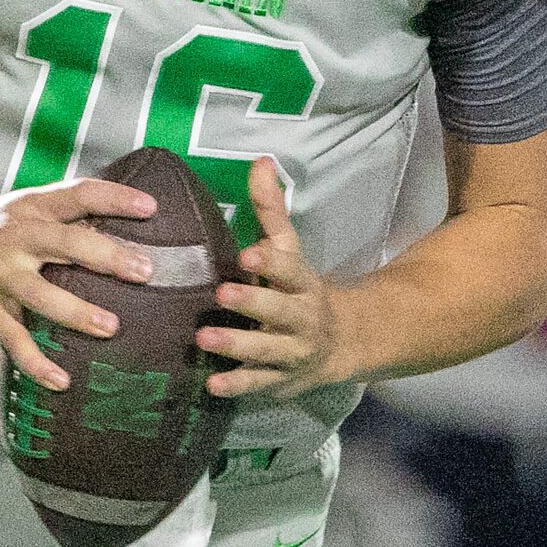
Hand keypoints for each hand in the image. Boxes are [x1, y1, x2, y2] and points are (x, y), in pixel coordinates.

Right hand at [0, 177, 158, 390]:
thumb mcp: (24, 211)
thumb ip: (65, 221)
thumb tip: (123, 234)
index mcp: (34, 208)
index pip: (79, 194)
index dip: (115, 198)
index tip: (151, 207)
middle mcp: (17, 237)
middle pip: (67, 243)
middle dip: (108, 257)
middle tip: (144, 272)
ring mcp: (0, 275)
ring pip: (41, 295)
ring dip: (76, 311)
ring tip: (110, 327)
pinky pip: (15, 339)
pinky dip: (37, 362)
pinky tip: (61, 379)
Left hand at [200, 155, 342, 398]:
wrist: (341, 342)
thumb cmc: (298, 289)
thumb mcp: (289, 249)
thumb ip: (270, 210)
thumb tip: (260, 161)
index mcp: (302, 282)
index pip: (290, 269)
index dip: (271, 262)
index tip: (249, 253)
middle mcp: (301, 317)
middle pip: (279, 310)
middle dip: (253, 302)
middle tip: (221, 293)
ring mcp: (292, 352)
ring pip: (267, 350)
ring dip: (237, 345)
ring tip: (205, 338)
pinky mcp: (280, 380)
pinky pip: (259, 384)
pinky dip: (238, 385)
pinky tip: (213, 384)